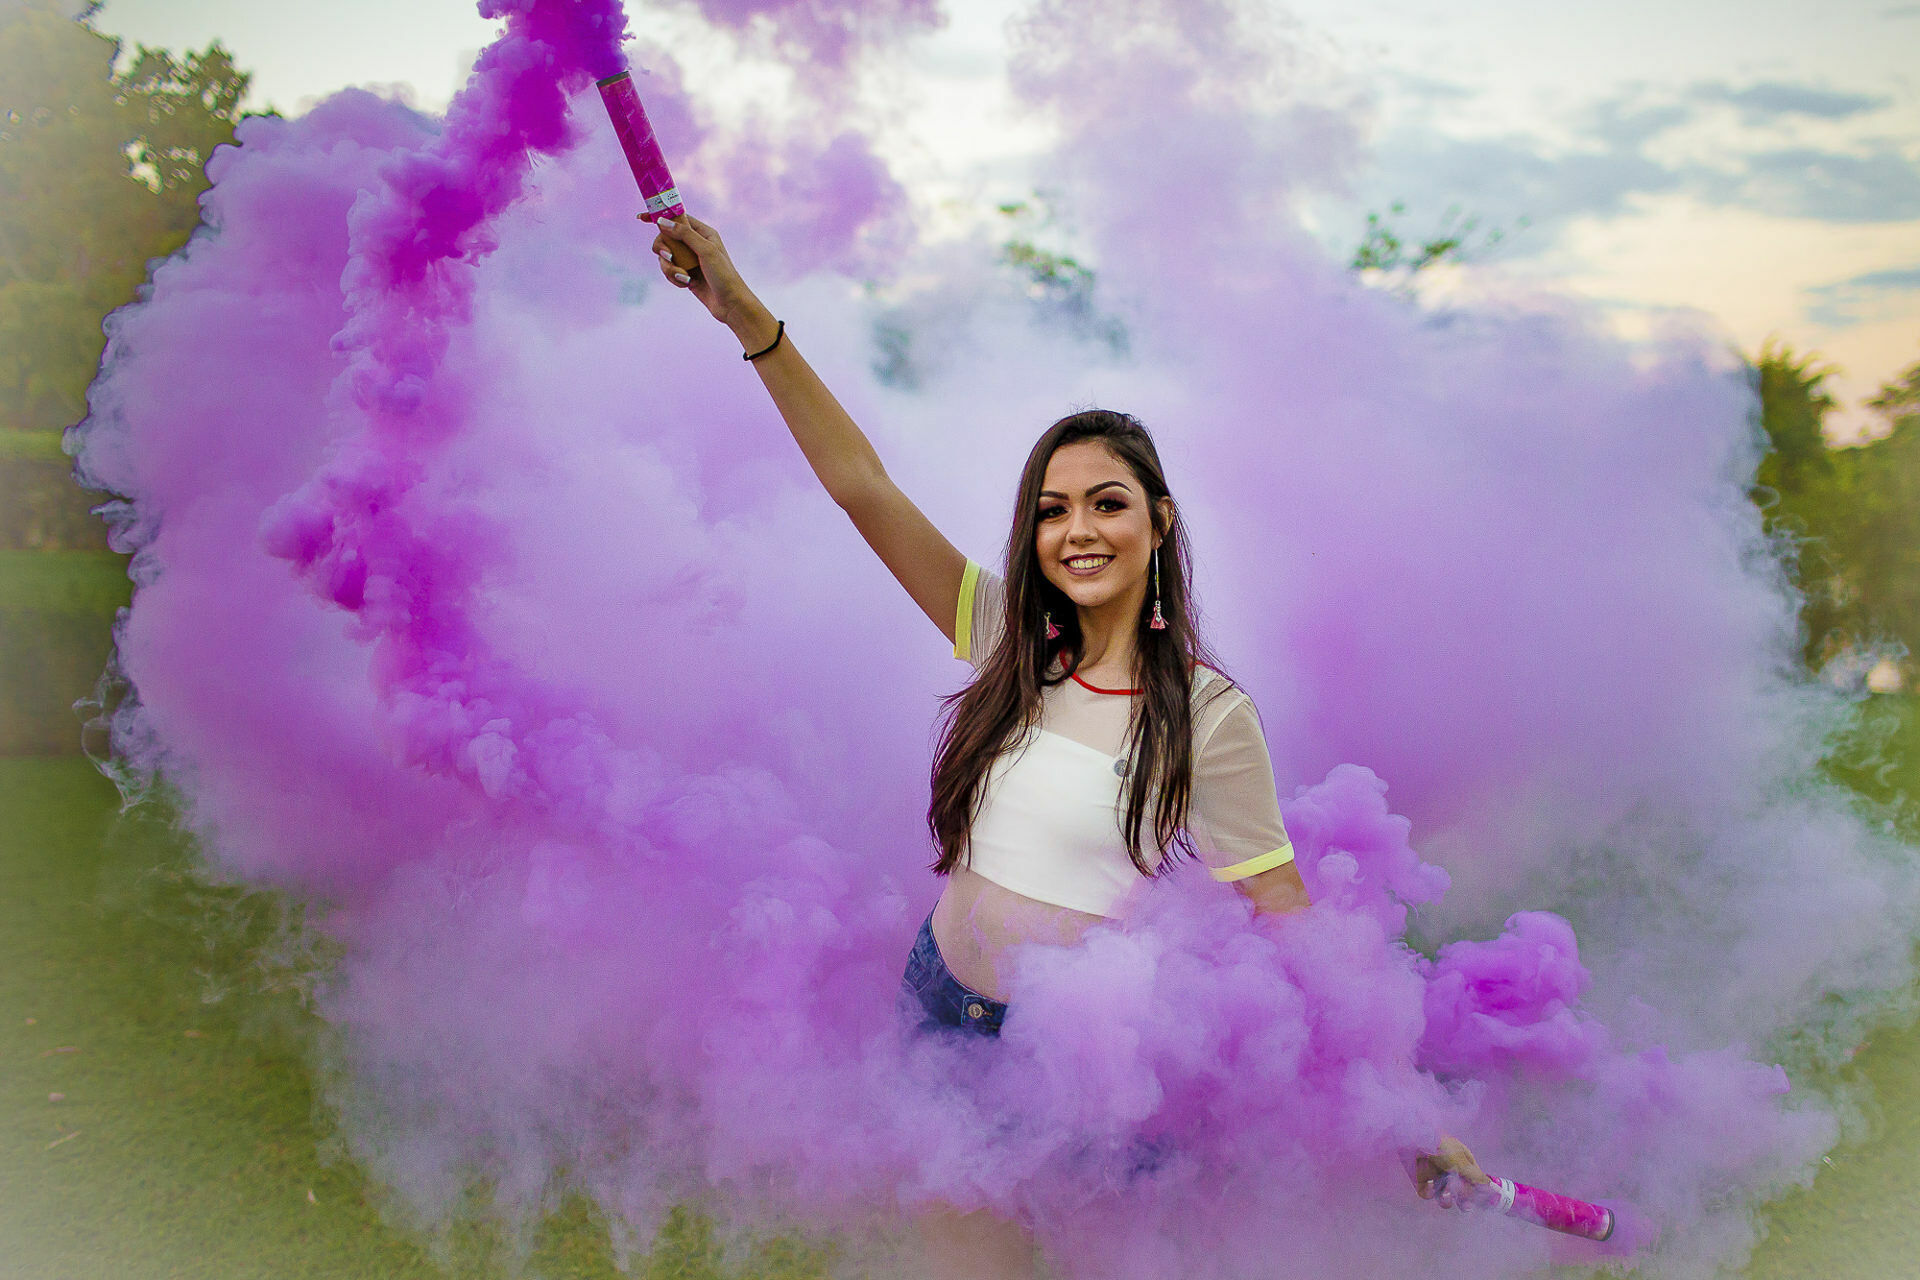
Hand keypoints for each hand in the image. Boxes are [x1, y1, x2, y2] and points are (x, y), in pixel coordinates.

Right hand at [649, 214, 758, 329]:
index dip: (660, 217)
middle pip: (665, 238)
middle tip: (669, 257)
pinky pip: (669, 271)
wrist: (730, 303)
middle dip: (663, 249)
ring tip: (684, 277)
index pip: (677, 218)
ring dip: (670, 268)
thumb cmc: (723, 275)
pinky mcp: (685, 274)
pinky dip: (674, 278)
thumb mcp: (705, 250)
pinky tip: (686, 285)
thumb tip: (662, 221)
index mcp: (703, 232)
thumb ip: (684, 234)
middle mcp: (695, 244)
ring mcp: (689, 259)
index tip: (642, 218)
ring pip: (665, 257)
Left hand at [1412, 1134, 1490, 1205]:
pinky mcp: (1421, 1178)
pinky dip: (1429, 1193)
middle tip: (1464, 1205)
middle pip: (1460, 1191)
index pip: (1474, 1181)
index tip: (1478, 1201)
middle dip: (1463, 1200)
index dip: (1476, 1192)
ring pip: (1444, 1194)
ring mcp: (1435, 1173)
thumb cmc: (1442, 1147)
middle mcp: (1450, 1169)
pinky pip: (1427, 1192)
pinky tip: (1430, 1188)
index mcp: (1463, 1162)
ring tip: (1445, 1196)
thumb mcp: (1462, 1161)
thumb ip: (1477, 1177)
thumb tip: (1495, 1189)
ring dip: (1446, 1199)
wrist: (1414, 1139)